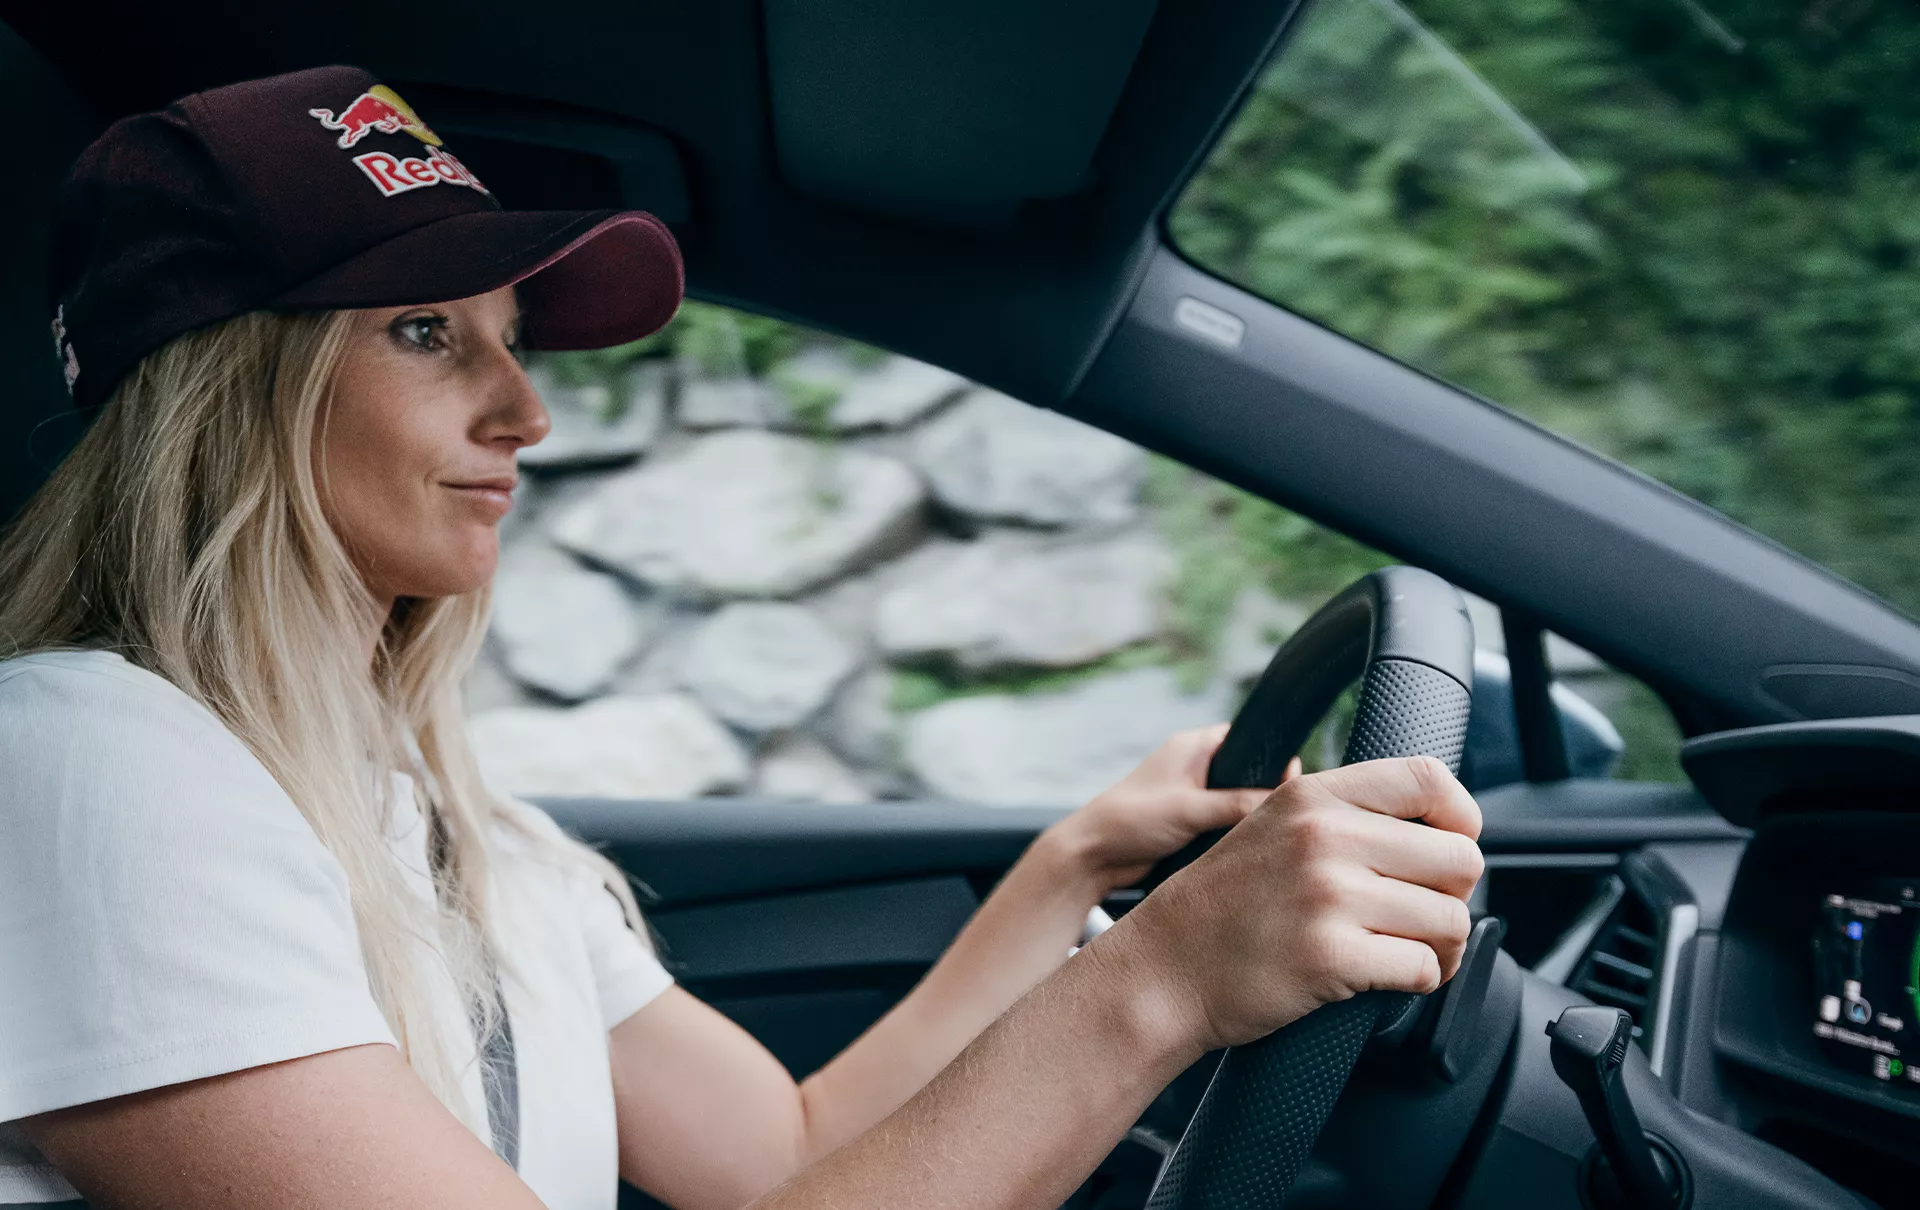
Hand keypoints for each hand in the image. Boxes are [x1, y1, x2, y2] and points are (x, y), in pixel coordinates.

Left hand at [1044, 724, 1301, 894]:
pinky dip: (1233, 834)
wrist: (1093, 855)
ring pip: (1237, 802)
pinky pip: (1223, 825)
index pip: (1246, 739)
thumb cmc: (1131, 819)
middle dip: (1264, 792)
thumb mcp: (1190, 809)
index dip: (1270, 756)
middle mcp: (1194, 767)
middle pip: (1246, 774)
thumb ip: (1237, 804)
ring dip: (1247, 817)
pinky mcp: (1188, 824)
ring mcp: (1192, 796)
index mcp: (1192, 747)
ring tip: (1270, 832)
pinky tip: (1248, 847)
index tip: (1293, 779)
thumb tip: (1283, 802)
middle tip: (1285, 811)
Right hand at [1100, 755, 1482, 1052]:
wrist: (1163, 969)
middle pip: (1459, 857)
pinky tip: (1388, 978)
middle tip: (1421, 917)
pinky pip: (1424, 969)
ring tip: (1409, 952)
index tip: (1448, 848)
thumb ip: (1339, 814)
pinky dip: (1419, 981)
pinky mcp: (1330, 955)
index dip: (1460, 818)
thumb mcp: (1271, 827)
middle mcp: (1324, 836)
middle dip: (1452, 896)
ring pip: (1451, 919)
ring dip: (1442, 947)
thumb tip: (1432, 821)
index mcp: (1314, 796)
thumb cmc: (1224, 906)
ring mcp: (1327, 895)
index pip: (1429, 779)